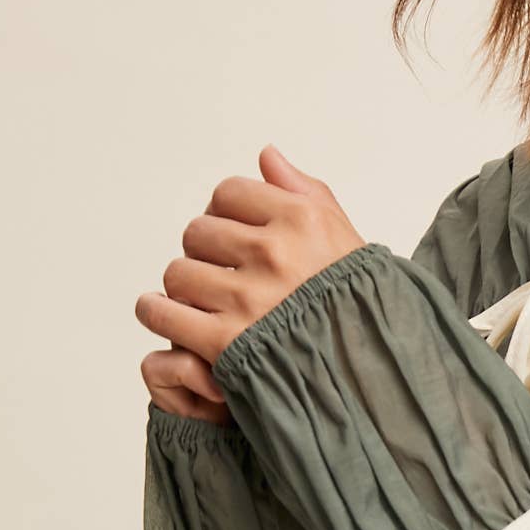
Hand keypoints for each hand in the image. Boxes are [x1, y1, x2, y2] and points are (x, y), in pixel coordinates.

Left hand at [138, 146, 366, 415]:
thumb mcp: (345, 238)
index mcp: (303, 221)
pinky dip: (157, 312)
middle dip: (204, 250)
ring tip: (200, 299)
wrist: (372, 374)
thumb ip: (306, 191)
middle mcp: (274, 253)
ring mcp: (248, 299)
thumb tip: (266, 155)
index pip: (229, 193)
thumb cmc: (359, 305)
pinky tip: (165, 313)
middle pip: (199, 231)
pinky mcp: (226, 342)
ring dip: (183, 285)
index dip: (225, 212)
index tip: (233, 233)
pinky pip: (165, 313)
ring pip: (178, 272)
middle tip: (219, 271)